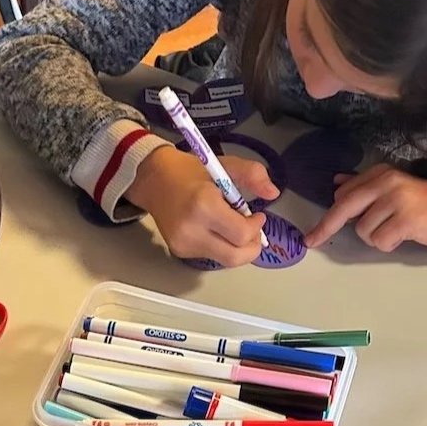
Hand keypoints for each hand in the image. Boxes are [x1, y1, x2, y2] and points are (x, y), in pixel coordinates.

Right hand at [126, 147, 279, 266]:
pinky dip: (221, 246)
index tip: (257, 217)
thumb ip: (252, 175)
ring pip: (224, 260)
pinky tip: (215, 229)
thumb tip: (273, 192)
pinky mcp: (179, 251)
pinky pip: (210, 256)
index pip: (241, 234)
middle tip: (253, 233)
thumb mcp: (224, 165)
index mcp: (204, 205)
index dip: (256, 228)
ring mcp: (183, 243)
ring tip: (232, 227)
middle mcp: (192, 229)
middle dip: (251, 248)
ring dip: (236, 247)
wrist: (153, 180)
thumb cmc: (187, 172)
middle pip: (234, 257)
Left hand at [304, 164, 426, 252]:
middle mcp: (386, 182)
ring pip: (363, 230)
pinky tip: (401, 237)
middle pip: (344, 207)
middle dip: (325, 227)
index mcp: (380, 173)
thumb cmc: (420, 204)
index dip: (328, 216)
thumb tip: (336, 182)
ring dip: (375, 237)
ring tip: (394, 231)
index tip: (315, 233)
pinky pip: (379, 240)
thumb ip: (364, 186)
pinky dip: (387, 244)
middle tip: (310, 241)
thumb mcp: (391, 189)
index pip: (343, 195)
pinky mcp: (406, 219)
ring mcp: (396, 199)